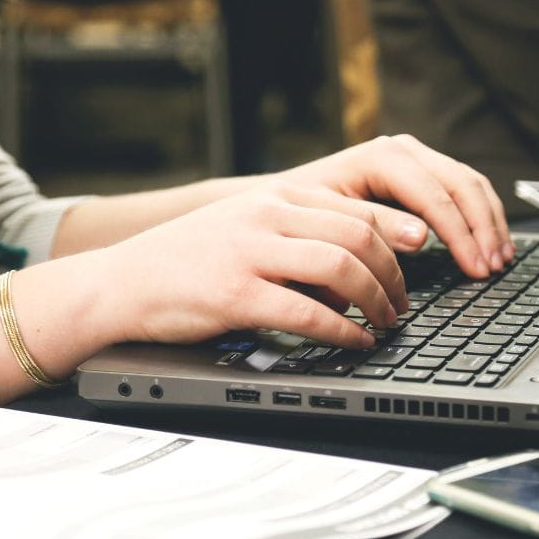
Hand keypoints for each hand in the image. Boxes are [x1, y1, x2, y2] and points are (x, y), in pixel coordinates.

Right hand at [104, 182, 410, 347]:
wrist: (122, 282)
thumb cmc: (187, 261)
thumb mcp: (245, 229)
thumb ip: (296, 237)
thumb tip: (355, 270)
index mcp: (274, 197)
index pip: (356, 209)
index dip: (396, 239)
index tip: (417, 263)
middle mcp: (266, 215)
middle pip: (358, 236)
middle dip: (394, 275)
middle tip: (402, 305)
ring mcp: (250, 252)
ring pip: (341, 267)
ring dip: (376, 300)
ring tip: (386, 323)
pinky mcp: (235, 294)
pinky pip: (307, 312)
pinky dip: (342, 330)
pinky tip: (354, 341)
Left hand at [277, 135, 513, 276]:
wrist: (281, 201)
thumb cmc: (299, 214)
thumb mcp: (330, 221)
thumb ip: (375, 227)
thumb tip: (422, 238)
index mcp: (382, 157)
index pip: (436, 195)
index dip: (461, 235)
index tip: (475, 268)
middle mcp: (403, 151)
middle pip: (462, 185)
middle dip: (482, 229)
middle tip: (493, 268)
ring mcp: (415, 158)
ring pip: (470, 185)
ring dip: (490, 223)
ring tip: (500, 260)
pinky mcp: (420, 173)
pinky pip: (464, 190)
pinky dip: (482, 217)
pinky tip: (490, 244)